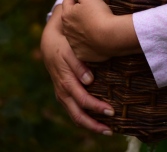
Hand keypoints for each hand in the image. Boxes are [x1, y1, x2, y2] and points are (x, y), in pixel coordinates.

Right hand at [40, 5, 114, 134]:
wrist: (49, 42)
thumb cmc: (64, 44)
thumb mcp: (70, 50)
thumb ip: (79, 65)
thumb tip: (89, 80)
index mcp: (66, 82)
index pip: (83, 101)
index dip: (97, 107)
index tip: (111, 111)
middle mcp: (63, 92)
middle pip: (78, 116)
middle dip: (94, 125)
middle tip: (110, 130)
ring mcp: (62, 95)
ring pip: (75, 116)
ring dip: (90, 124)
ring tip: (106, 129)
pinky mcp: (64, 94)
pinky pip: (74, 110)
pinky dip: (85, 117)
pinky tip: (96, 119)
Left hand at [61, 0, 113, 61]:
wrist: (111, 37)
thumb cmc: (99, 14)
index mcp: (66, 15)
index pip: (68, 0)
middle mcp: (66, 30)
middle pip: (71, 16)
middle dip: (79, 12)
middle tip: (93, 9)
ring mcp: (73, 43)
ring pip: (76, 31)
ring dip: (83, 27)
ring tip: (97, 23)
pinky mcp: (81, 53)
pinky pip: (83, 45)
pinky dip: (88, 41)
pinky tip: (97, 37)